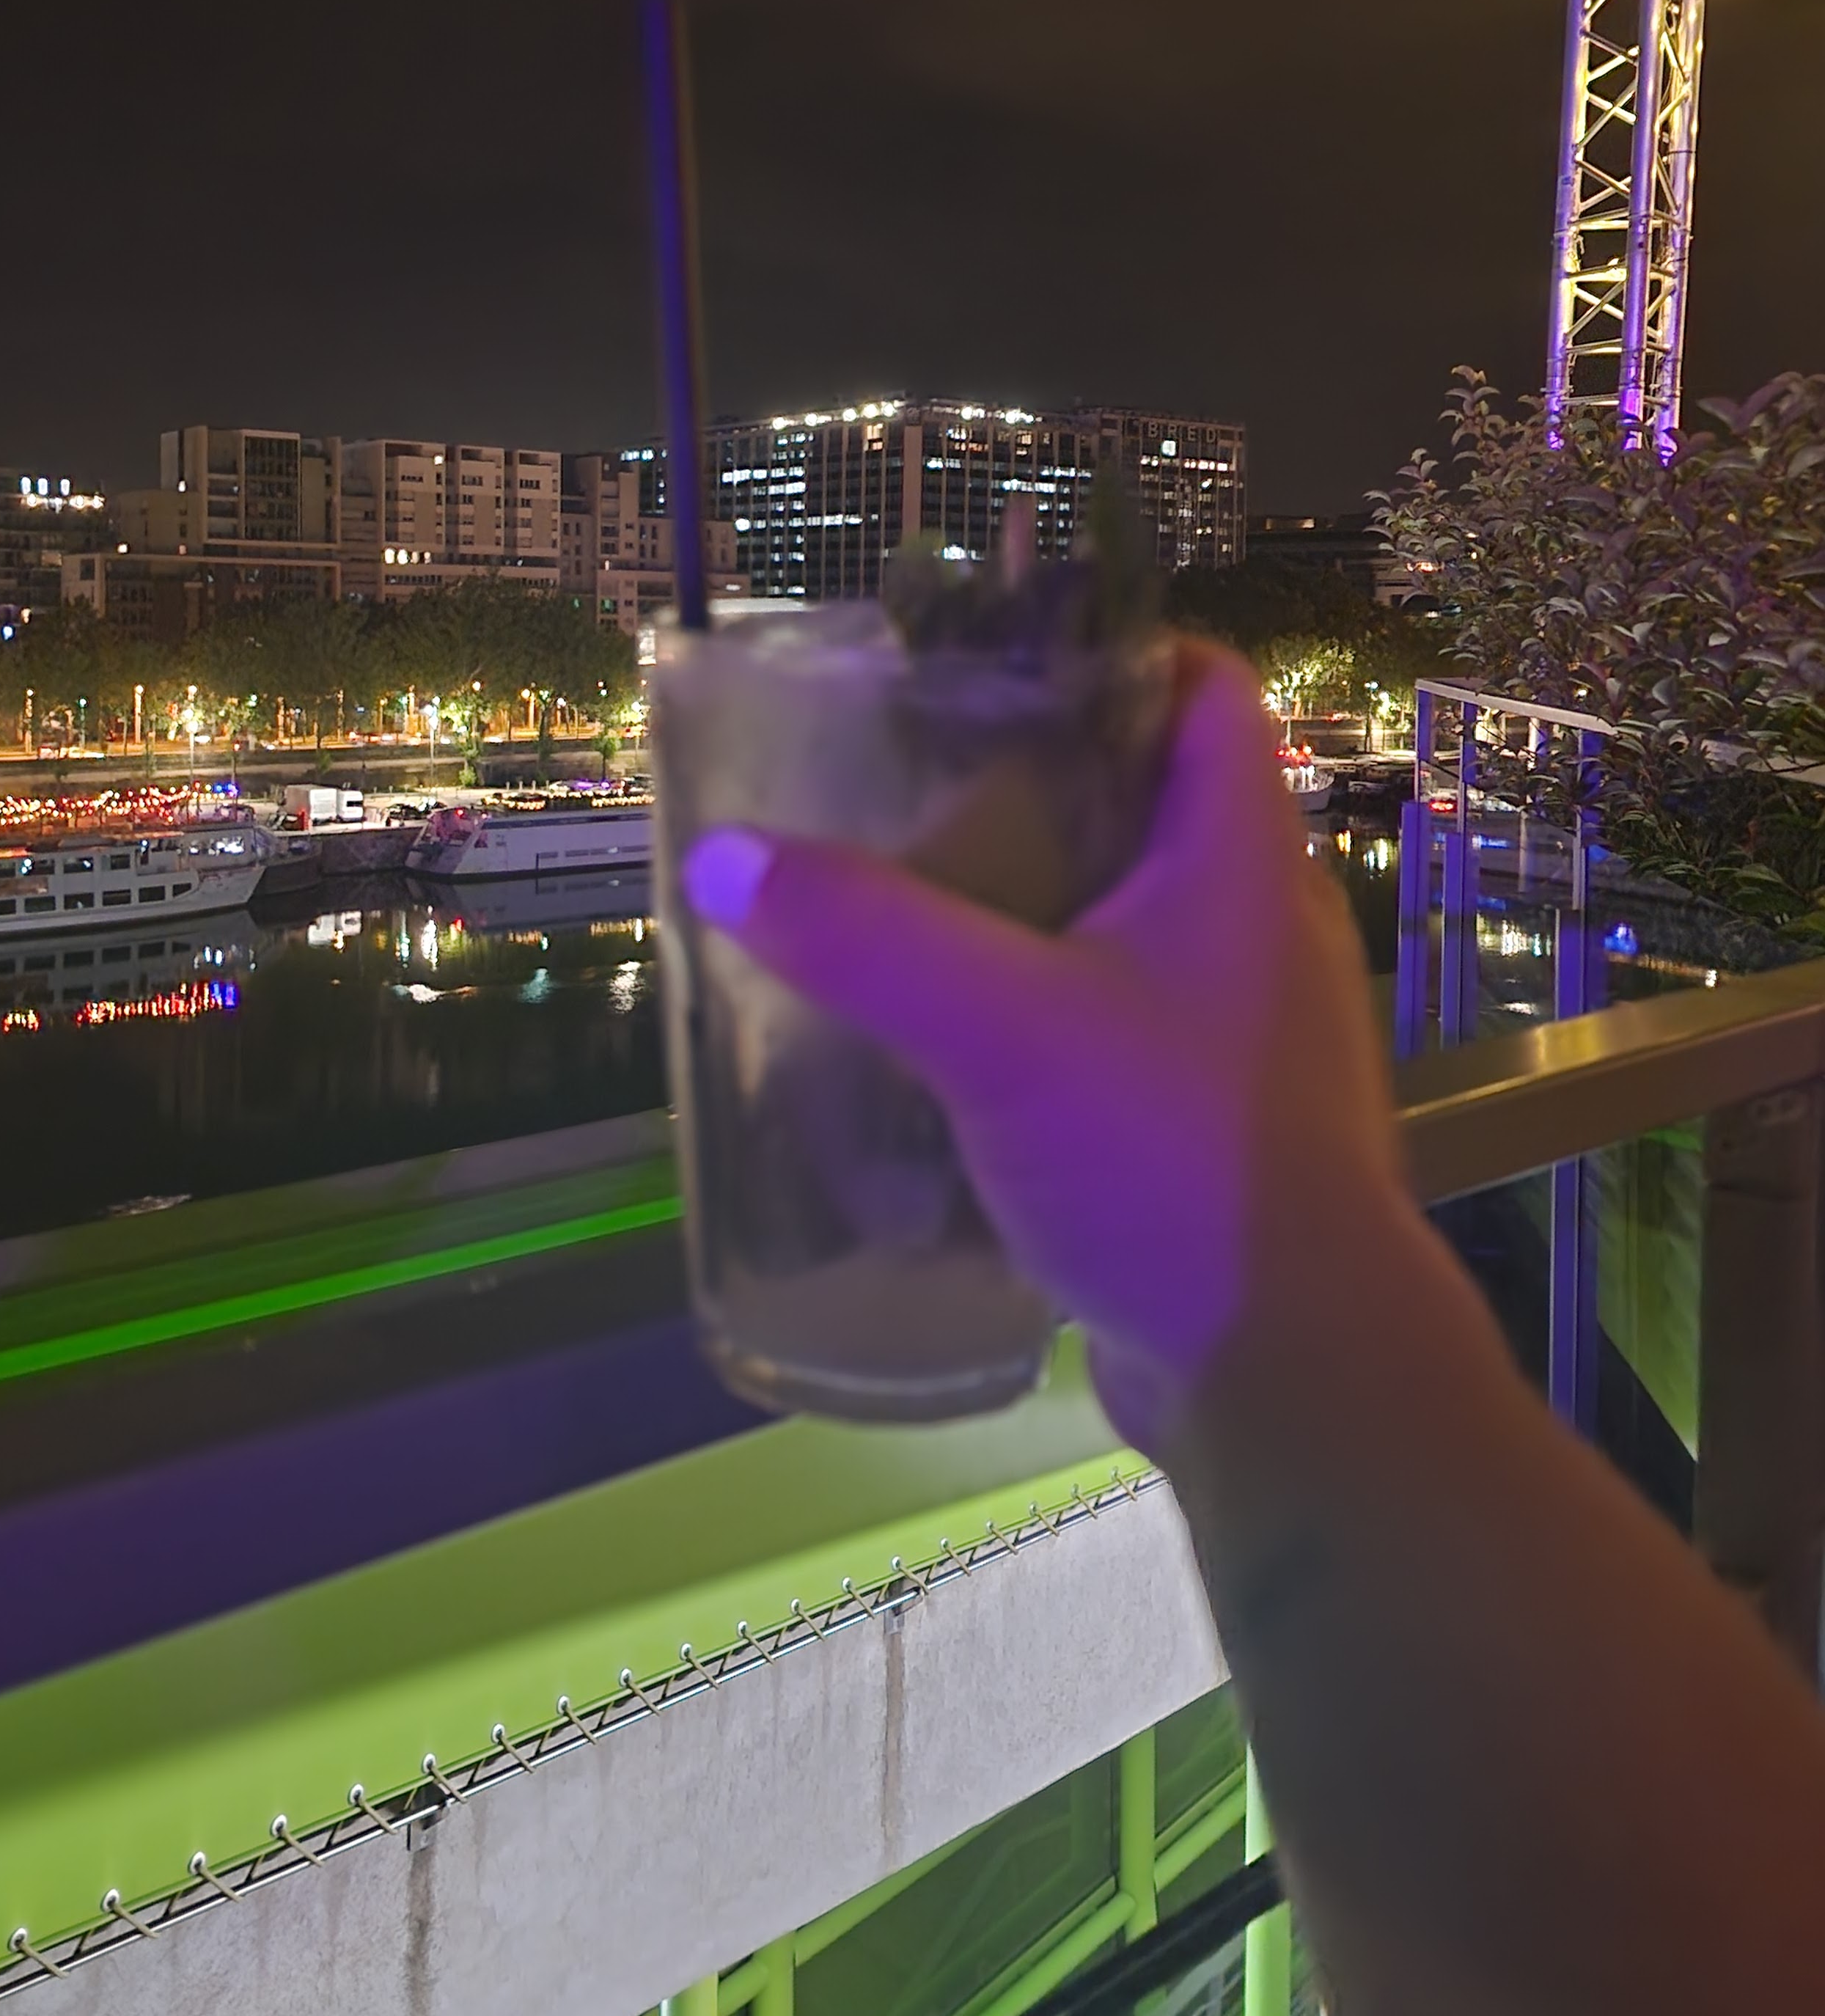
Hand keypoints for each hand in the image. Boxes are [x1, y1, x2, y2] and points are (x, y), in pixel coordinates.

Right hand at [679, 644, 1404, 1450]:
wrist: (1289, 1368)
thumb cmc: (1176, 1163)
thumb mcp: (1001, 1030)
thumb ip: (865, 938)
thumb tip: (725, 858)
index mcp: (1241, 855)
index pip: (1202, 687)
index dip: (1109, 647)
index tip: (984, 660)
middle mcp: (1256, 921)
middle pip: (1145, 797)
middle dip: (1027, 781)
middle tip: (900, 785)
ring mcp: (1240, 1026)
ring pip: (1124, 917)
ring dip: (1025, 906)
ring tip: (899, 908)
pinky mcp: (1208, 1118)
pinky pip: (1115, 1022)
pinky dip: (1037, 1010)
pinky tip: (945, 1044)